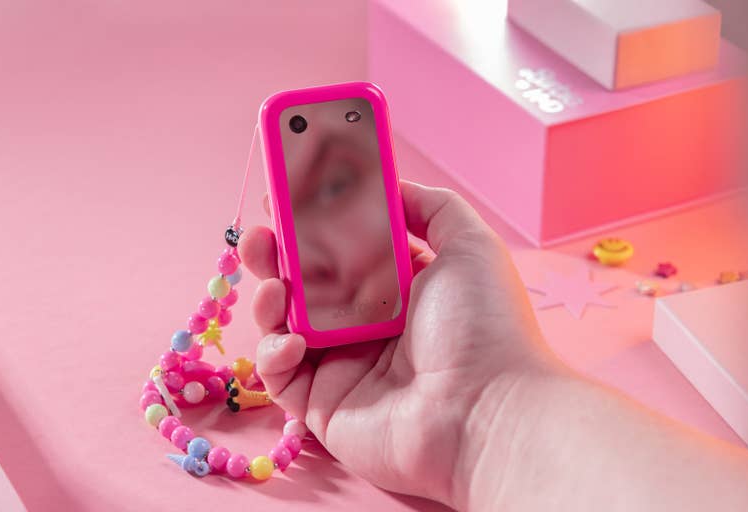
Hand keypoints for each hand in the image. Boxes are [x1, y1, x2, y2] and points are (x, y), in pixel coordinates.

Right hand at [238, 181, 559, 507]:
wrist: (488, 412)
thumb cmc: (484, 327)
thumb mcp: (469, 245)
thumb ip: (429, 206)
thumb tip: (389, 183)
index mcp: (399, 287)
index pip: (342, 249)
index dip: (311, 224)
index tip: (283, 196)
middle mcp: (368, 325)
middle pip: (305, 284)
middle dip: (275, 256)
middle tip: (260, 235)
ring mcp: (344, 366)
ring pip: (283, 325)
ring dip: (268, 301)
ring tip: (275, 288)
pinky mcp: (324, 407)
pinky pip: (280, 375)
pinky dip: (274, 352)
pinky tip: (295, 340)